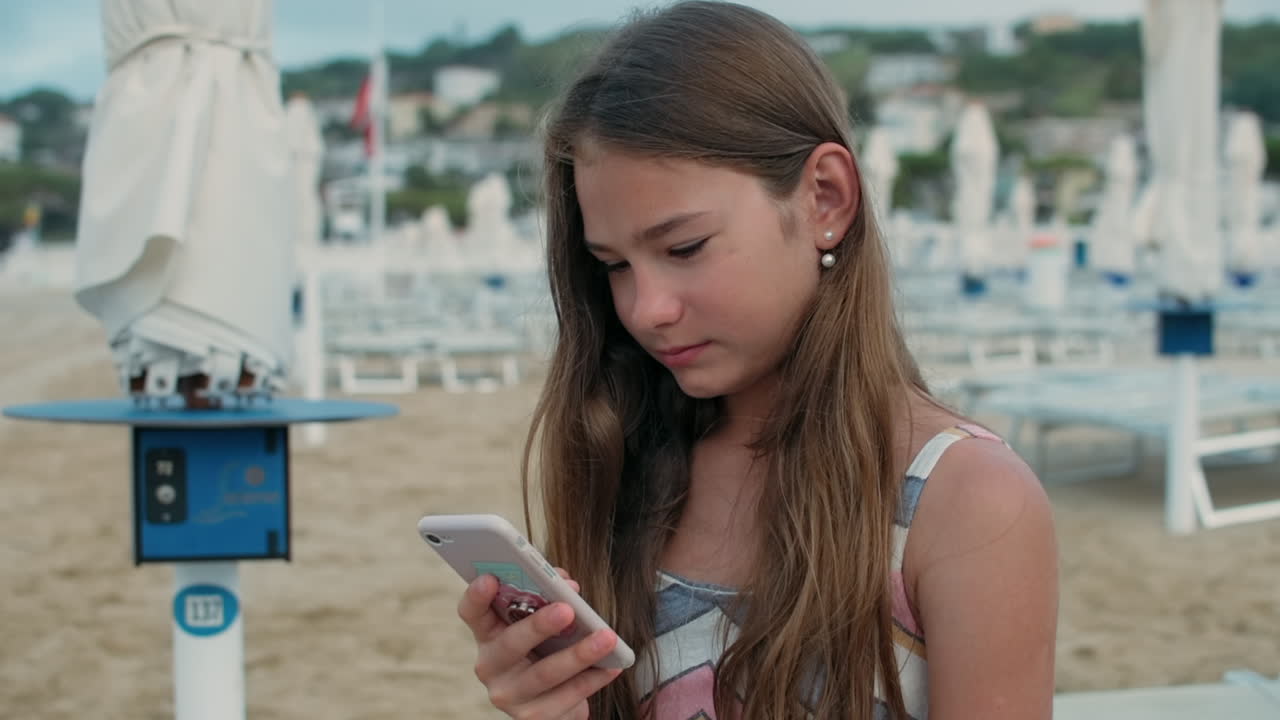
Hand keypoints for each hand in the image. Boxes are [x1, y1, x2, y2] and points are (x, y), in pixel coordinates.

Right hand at [457, 569, 622, 718]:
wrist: (552, 701)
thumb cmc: (547, 647)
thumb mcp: (543, 620)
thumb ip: (550, 594)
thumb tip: (568, 585)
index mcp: (488, 633)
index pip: (472, 612)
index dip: (477, 596)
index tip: (490, 578)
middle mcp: (491, 665)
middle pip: (510, 644)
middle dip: (539, 626)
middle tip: (567, 609)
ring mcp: (509, 694)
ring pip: (543, 674)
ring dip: (578, 654)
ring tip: (606, 638)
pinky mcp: (532, 717)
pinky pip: (566, 697)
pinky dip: (592, 679)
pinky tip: (612, 666)